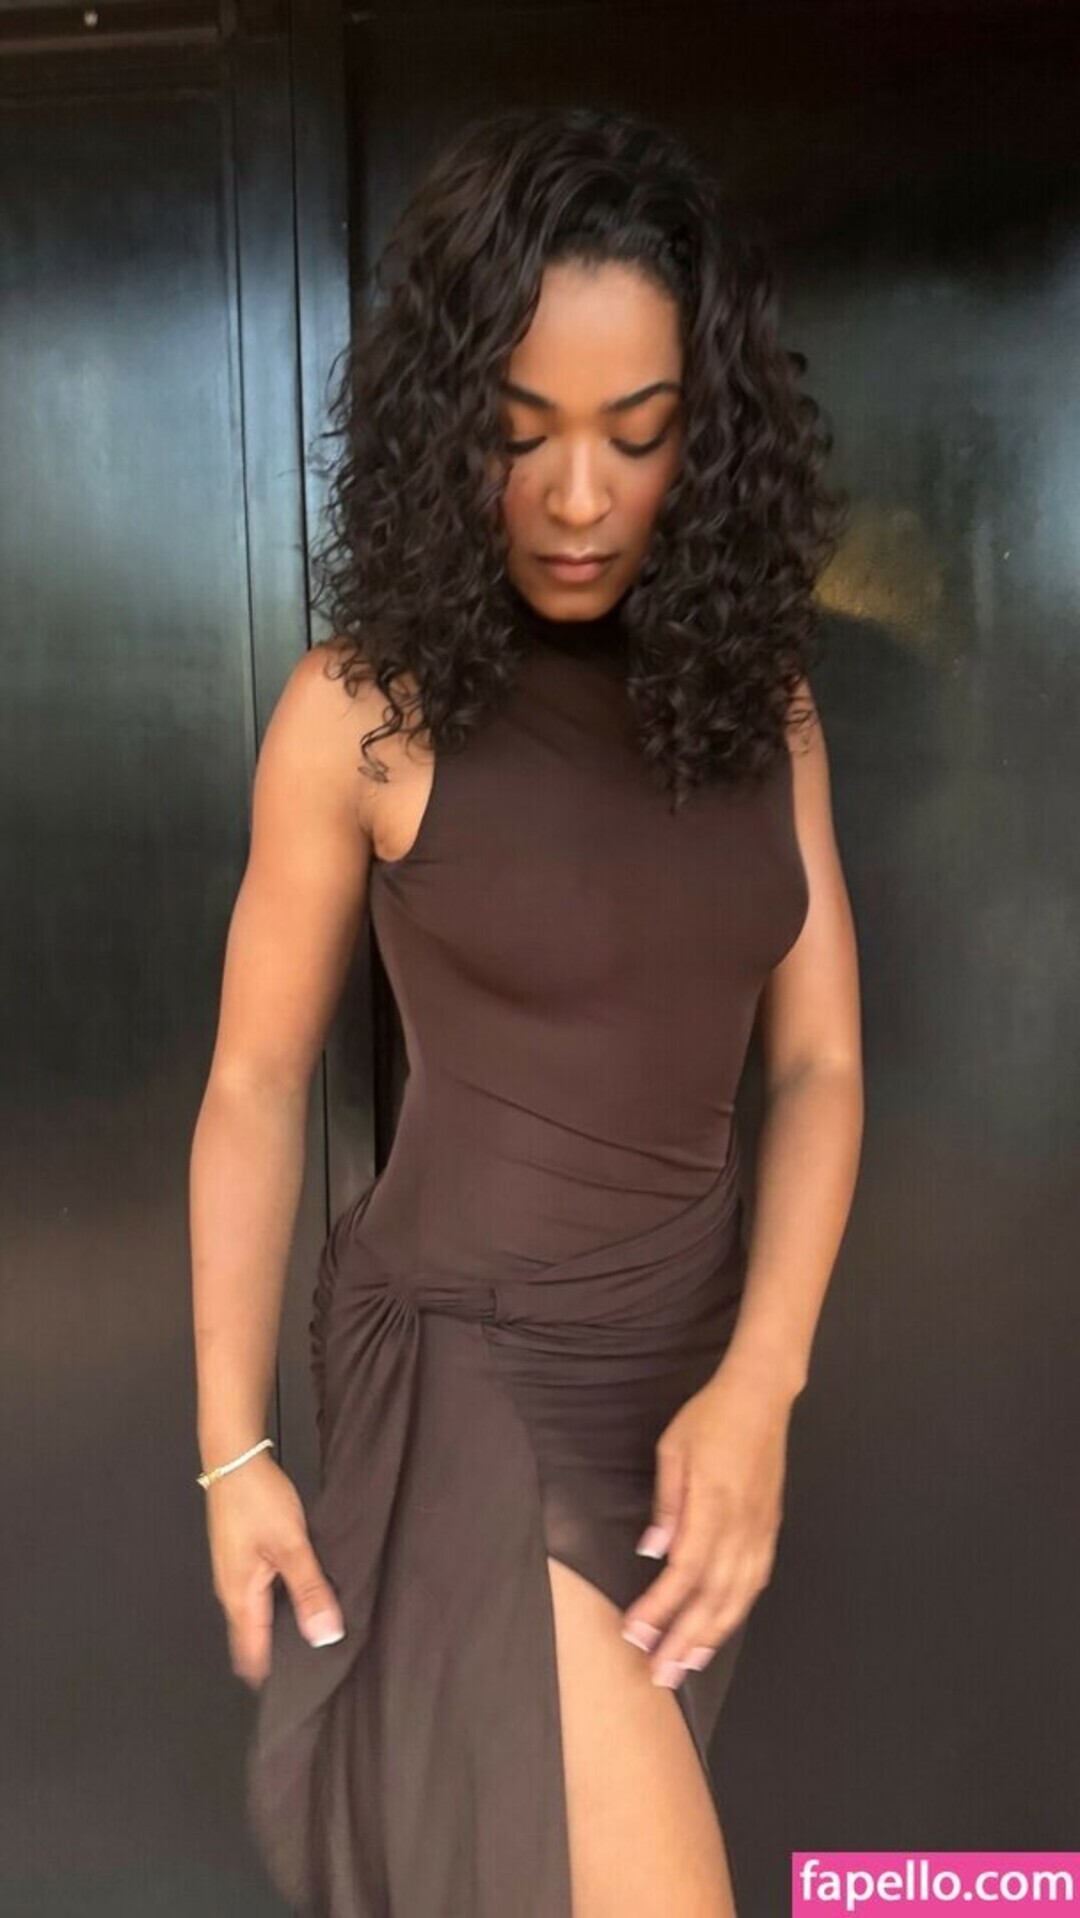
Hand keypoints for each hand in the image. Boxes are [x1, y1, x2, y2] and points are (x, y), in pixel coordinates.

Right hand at [203, 1453, 345, 1688]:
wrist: (234, 1458)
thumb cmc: (257, 1498)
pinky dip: (280, 1604)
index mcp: (240, 1597)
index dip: (273, 1675)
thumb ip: (309, 1590)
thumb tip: (324, 1636)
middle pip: (254, 1640)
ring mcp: (235, 1575)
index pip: (252, 1654)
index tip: (301, 1689)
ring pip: (258, 1617)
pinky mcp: (241, 1559)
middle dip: (280, 1655)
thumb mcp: (291, 1545)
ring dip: (282, 1628)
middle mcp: (231, 1593)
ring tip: (316, 1635)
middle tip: (316, 1665)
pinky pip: (260, 1596)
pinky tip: (302, 1597)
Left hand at [620, 1355, 792, 1687]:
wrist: (761, 1396)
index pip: (685, 1570)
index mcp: (713, 1503)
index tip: (636, 1633)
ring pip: (738, 1596)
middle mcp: (741, 1525)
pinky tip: (722, 1627)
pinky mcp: (770, 1528)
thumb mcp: (674, 1449)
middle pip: (713, 1596)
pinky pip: (755, 1579)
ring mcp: (760, 1529)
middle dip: (685, 1639)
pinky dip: (738, 1610)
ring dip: (712, 1634)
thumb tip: (653, 1550)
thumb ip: (667, 1504)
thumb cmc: (711, 1417)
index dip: (660, 1607)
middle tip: (660, 1673)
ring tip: (688, 1664)